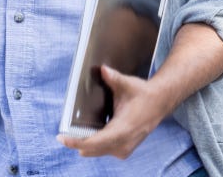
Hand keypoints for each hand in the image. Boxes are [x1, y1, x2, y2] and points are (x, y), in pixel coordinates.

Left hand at [57, 65, 171, 158]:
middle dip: (77, 143)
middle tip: (64, 135)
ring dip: (86, 145)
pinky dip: (95, 146)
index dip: (76, 142)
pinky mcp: (126, 150)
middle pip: (93, 149)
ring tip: (74, 135)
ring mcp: (126, 148)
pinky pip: (105, 151)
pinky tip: (90, 137)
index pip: (94, 142)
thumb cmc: (143, 94)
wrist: (160, 102)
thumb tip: (102, 69)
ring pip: (98, 152)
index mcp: (123, 128)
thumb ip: (113, 78)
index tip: (62, 138)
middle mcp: (124, 142)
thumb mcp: (127, 84)